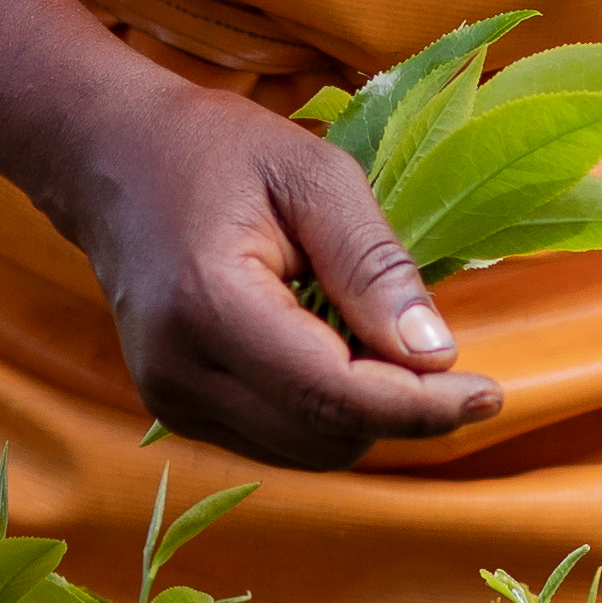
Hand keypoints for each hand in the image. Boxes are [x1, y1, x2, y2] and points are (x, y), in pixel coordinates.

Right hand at [49, 73, 504, 469]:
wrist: (110, 159)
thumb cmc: (216, 150)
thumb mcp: (313, 175)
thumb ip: (373, 265)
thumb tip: (436, 355)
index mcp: (209, 305)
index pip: (333, 394)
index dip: (420, 406)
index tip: (491, 393)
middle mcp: (178, 372)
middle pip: (323, 436)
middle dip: (397, 409)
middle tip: (442, 354)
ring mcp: (169, 400)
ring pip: (304, 452)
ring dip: (362, 414)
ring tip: (375, 337)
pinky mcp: (175, 408)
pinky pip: (277, 439)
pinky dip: (324, 411)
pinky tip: (333, 350)